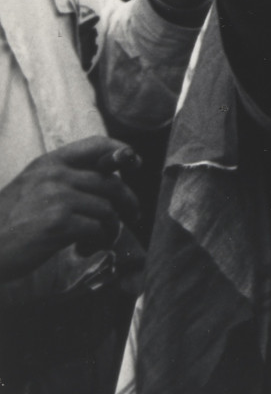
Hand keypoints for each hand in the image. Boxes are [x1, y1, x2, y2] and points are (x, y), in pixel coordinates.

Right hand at [0, 138, 141, 282]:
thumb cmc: (8, 223)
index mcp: (48, 163)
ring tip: (101, 239)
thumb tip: (110, 179)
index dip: (121, 152)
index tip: (135, 163)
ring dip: (111, 228)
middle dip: (128, 202)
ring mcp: (57, 198)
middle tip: (131, 216)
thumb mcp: (32, 189)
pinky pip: (98, 229)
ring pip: (108, 209)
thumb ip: (65, 180)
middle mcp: (54, 176)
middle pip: (111, 183)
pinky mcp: (59, 223)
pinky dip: (99, 240)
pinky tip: (85, 248)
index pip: (96, 145)